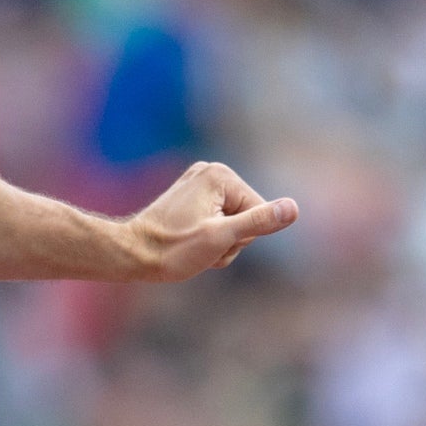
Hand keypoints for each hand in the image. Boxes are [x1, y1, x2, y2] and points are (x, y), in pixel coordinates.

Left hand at [126, 160, 297, 280]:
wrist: (132, 254)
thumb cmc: (173, 249)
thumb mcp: (222, 238)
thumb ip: (259, 222)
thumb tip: (293, 209)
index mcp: (221, 175)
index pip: (259, 213)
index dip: (239, 237)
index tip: (209, 241)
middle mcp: (210, 171)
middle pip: (246, 216)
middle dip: (230, 239)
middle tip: (201, 247)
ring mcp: (200, 182)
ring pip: (233, 222)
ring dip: (220, 242)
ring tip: (194, 246)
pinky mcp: (192, 195)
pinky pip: (218, 219)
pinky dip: (209, 236)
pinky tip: (190, 241)